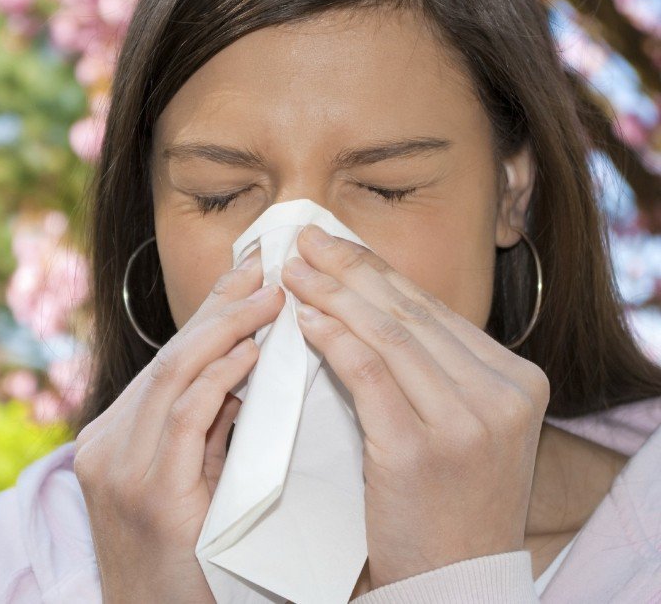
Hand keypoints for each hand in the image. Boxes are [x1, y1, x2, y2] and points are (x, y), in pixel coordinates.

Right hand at [73, 249, 285, 602]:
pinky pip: (186, 419)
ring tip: (270, 300)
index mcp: (111, 438)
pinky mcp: (151, 496)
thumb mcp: (184, 484)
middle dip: (220, 308)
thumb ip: (204, 431)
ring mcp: (121, 469)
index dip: (207, 313)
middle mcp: (106, 445)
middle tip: (263, 270)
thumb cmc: (183, 562)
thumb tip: (246, 373)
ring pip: (173, 376)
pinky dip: (219, 380)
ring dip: (226, 331)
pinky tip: (250, 354)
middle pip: (169, 357)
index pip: (166, 361)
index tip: (245, 274)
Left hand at [280, 224, 549, 589]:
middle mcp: (503, 394)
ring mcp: (466, 423)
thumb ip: (435, 368)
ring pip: (388, 334)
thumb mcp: (464, 426)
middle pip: (410, 312)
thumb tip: (367, 299)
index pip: (433, 309)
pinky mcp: (420, 451)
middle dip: (350, 269)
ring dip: (332, 295)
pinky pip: (367, 375)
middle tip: (303, 241)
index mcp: (518, 380)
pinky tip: (303, 319)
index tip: (334, 245)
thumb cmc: (448, 503)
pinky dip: (331, 340)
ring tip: (293, 271)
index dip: (377, 270)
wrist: (455, 583)